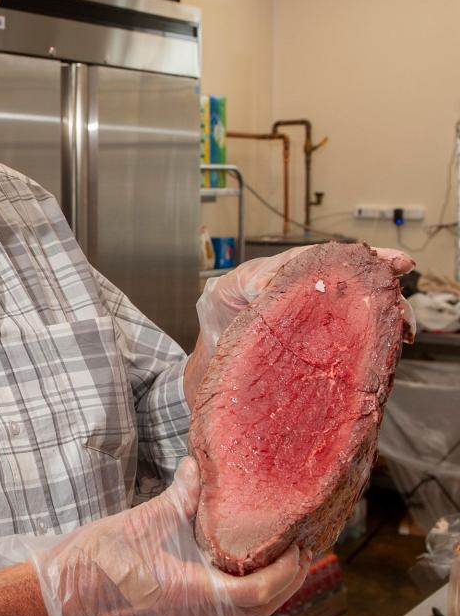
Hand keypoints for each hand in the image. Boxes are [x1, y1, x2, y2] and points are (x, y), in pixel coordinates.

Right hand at [13, 458, 309, 615]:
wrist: (58, 598)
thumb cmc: (94, 567)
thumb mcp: (140, 522)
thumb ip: (179, 497)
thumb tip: (199, 465)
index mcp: (193, 594)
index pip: (259, 593)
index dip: (287, 570)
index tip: (300, 543)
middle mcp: (196, 614)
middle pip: (259, 607)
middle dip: (285, 578)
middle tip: (299, 544)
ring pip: (241, 607)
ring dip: (264, 582)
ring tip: (273, 546)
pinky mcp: (173, 614)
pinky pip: (219, 603)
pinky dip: (237, 583)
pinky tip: (231, 555)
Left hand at [196, 245, 415, 360]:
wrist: (211, 356)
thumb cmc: (220, 314)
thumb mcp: (225, 289)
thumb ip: (249, 279)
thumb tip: (270, 282)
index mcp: (291, 275)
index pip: (332, 261)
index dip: (365, 259)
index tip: (393, 260)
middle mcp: (309, 298)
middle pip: (354, 289)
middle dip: (385, 291)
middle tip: (404, 300)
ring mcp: (316, 326)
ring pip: (357, 319)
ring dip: (383, 322)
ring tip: (400, 330)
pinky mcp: (317, 354)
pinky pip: (347, 350)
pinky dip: (367, 352)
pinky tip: (379, 356)